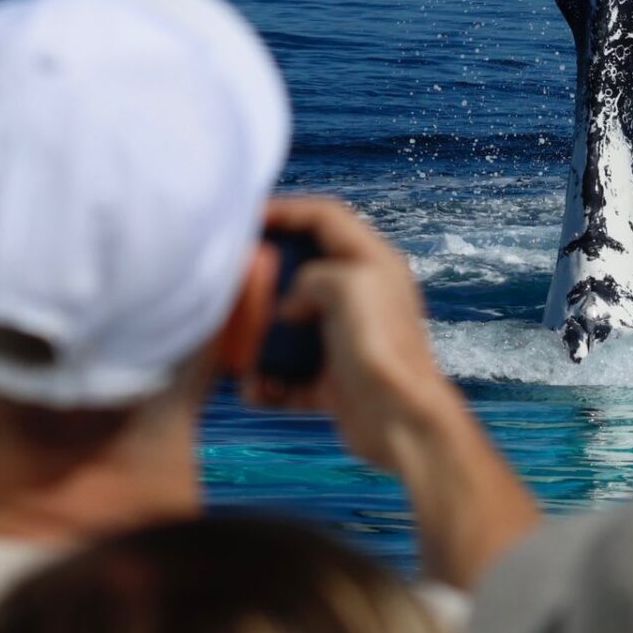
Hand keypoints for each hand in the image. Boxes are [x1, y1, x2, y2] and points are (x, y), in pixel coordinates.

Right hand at [245, 196, 458, 472]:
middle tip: (231, 282)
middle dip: (264, 278)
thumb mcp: (348, 285)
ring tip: (236, 345)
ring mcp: (345, 339)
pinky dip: (269, 382)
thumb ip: (313, 274)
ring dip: (259, 337)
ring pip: (289, 326)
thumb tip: (291, 305)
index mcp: (372, 263)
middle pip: (301, 271)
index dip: (285, 210)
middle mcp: (361, 297)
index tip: (245, 219)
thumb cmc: (381, 347)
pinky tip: (256, 390)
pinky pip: (289, 373)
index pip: (325, 217)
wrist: (401, 422)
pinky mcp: (332, 379)